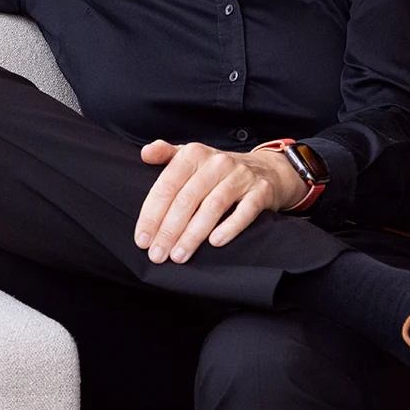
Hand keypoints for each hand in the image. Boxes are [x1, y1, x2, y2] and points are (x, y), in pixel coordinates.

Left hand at [134, 141, 307, 263]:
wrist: (267, 170)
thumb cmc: (218, 170)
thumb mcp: (192, 157)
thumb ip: (166, 155)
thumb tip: (145, 153)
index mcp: (193, 154)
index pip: (166, 186)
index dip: (151, 214)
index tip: (141, 239)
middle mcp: (216, 163)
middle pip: (186, 199)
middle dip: (168, 230)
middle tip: (157, 254)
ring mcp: (240, 176)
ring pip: (212, 207)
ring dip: (193, 234)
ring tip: (179, 255)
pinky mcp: (261, 191)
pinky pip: (245, 211)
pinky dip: (230, 227)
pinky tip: (215, 243)